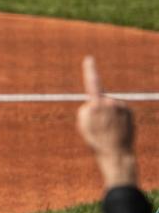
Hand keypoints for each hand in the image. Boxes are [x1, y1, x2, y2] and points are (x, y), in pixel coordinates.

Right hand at [77, 56, 136, 187]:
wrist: (116, 153)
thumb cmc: (96, 140)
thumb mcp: (82, 124)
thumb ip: (86, 109)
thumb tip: (96, 103)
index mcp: (97, 104)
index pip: (93, 83)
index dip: (90, 70)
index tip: (89, 59)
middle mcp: (111, 102)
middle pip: (98, 101)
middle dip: (96, 109)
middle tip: (97, 127)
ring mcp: (122, 106)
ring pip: (109, 106)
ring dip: (107, 115)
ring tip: (108, 130)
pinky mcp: (130, 111)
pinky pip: (118, 111)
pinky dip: (115, 117)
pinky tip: (116, 128)